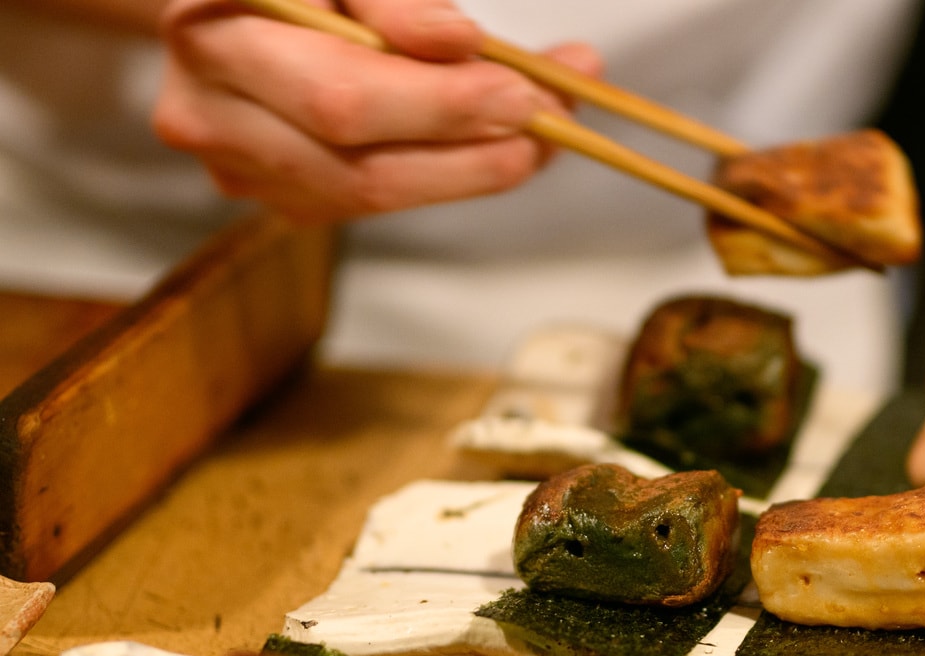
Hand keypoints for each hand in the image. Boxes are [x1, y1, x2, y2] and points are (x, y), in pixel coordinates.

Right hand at [152, 0, 600, 222]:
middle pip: (358, 168)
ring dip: (469, 172)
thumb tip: (458, 44)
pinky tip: (495, 148)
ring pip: (368, 196)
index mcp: (209, 27)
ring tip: (545, 136)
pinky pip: (367, 201)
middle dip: (470, 152)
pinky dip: (441, 176)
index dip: (439, 106)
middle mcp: (205, 112)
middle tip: (553, 127)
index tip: (523, 94)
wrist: (224, 3)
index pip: (341, 96)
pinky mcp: (273, 195)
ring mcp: (234, 168)